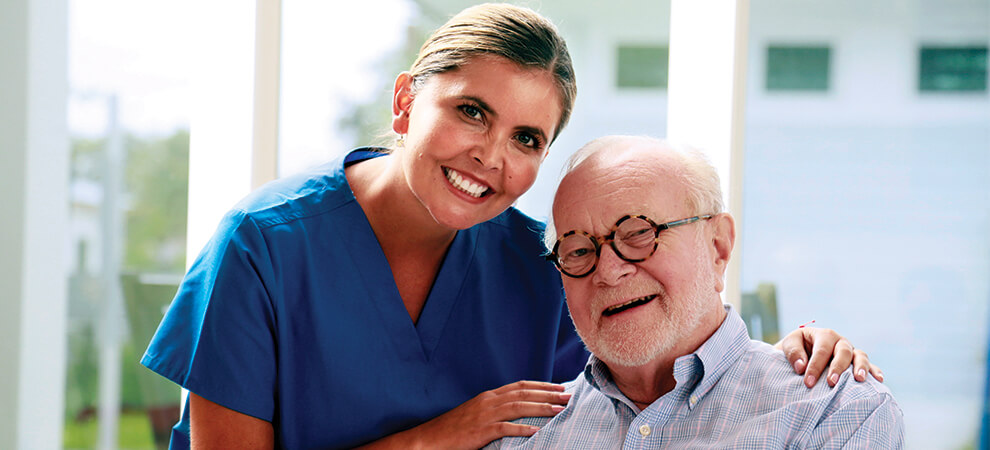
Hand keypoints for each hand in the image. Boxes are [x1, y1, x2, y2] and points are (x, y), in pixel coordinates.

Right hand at [359, 380, 569, 449]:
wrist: (430, 438)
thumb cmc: (454, 429)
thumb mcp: (477, 413)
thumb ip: (496, 409)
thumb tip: (517, 410)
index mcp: (489, 396)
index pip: (520, 386)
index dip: (542, 385)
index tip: (559, 387)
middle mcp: (489, 401)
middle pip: (524, 393)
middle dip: (548, 393)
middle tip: (568, 395)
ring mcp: (484, 415)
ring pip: (519, 407)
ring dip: (542, 408)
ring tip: (560, 410)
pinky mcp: (480, 431)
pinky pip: (505, 429)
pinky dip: (522, 429)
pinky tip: (536, 432)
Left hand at [776, 327, 883, 387]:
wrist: (802, 354)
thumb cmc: (795, 350)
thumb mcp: (789, 345)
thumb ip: (793, 352)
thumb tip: (801, 367)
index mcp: (823, 335)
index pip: (822, 350)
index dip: (815, 366)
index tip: (808, 382)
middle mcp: (840, 342)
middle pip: (843, 351)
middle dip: (837, 367)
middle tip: (831, 383)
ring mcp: (851, 352)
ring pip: (860, 356)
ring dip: (861, 367)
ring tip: (859, 379)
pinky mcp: (857, 363)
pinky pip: (870, 365)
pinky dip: (874, 371)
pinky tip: (878, 380)